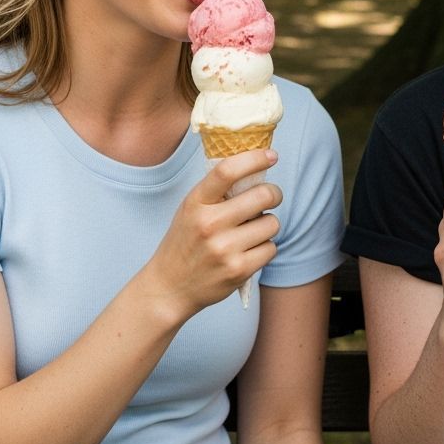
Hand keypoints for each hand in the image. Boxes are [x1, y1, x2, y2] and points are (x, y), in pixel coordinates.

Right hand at [143, 148, 281, 316]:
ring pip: (272, 223)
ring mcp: (224, 248)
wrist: (170, 287)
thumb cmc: (185, 242)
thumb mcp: (191, 210)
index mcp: (196, 202)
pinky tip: (249, 250)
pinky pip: (271, 248)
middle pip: (262, 196)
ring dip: (268, 225)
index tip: (271, 156)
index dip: (254, 159)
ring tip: (251, 231)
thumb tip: (256, 168)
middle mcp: (209, 224)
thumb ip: (217, 191)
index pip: (227, 171)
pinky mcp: (238, 270)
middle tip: (270, 196)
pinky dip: (265, 247)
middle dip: (274, 194)